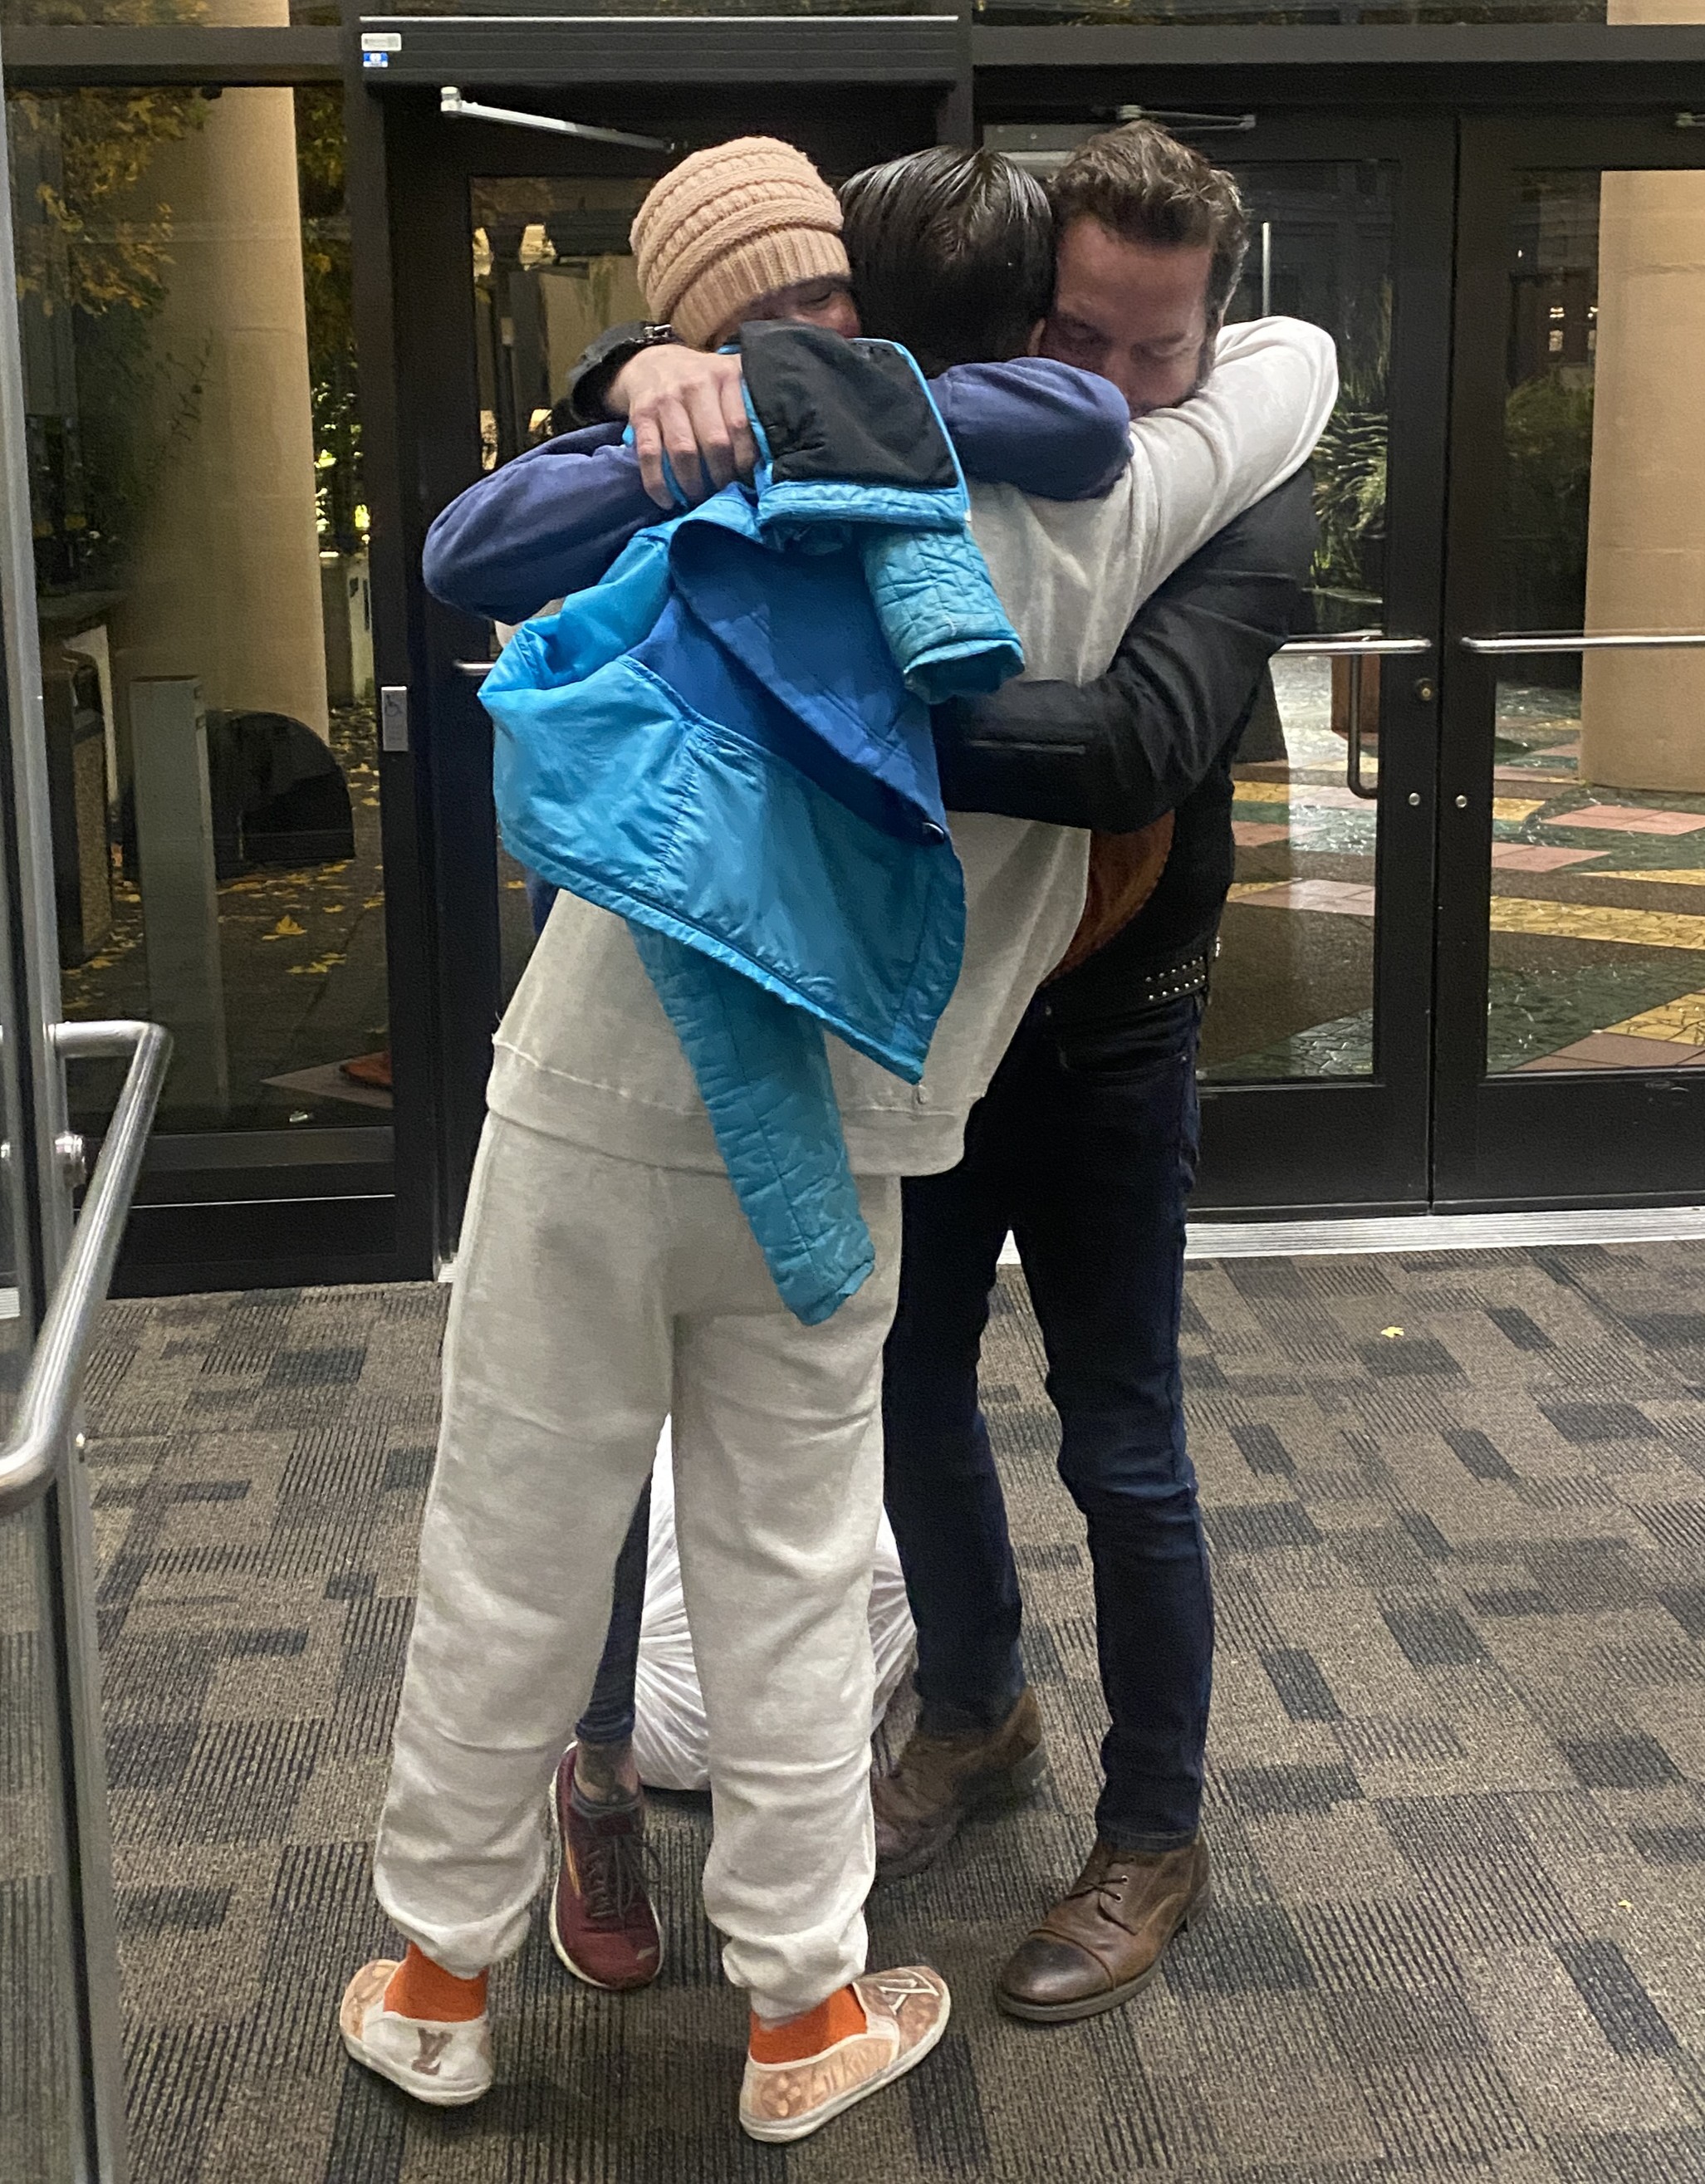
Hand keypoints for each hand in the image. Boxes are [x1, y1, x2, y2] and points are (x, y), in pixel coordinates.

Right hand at [608, 346, 756, 507]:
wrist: (653, 363)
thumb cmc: (702, 382)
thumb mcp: (731, 378)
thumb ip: (751, 404)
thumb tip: (771, 453)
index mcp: (726, 375)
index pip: (741, 425)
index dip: (745, 460)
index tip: (747, 478)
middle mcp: (696, 383)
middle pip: (715, 442)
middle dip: (721, 476)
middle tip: (723, 492)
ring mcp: (666, 399)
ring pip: (684, 452)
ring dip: (692, 484)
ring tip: (698, 498)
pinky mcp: (641, 414)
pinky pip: (650, 455)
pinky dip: (658, 484)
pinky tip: (668, 500)